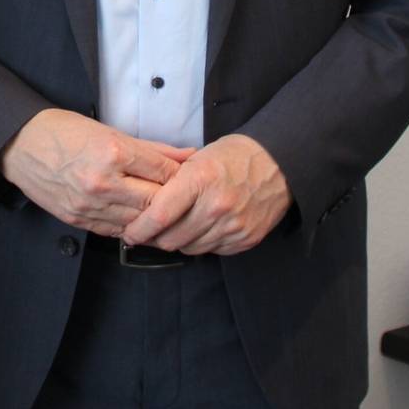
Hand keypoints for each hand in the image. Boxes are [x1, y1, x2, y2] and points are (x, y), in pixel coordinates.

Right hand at [0, 109, 191, 235]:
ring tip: (165, 213)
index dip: (181, 176)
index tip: (189, 176)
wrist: (21, 145)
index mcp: (113, 153)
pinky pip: (116, 231)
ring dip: (154, 219)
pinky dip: (131, 227)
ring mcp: (89, 204)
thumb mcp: (110, 131)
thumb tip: (188, 156)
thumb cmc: (64, 131)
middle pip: (155, 202)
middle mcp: (102, 182)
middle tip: (184, 199)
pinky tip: (139, 220)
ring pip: (138, 222)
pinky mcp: (78, 219)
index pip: (163, 172)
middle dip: (173, 201)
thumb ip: (153, 148)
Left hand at [118, 134, 290, 255]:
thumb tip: (141, 207)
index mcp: (200, 180)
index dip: (139, 229)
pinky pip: (212, 250)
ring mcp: (233, 225)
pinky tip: (202, 227)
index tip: (129, 233)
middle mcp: (217, 206)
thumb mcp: (197, 158)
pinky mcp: (246, 239)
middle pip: (171, 238)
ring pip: (190, 248)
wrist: (279, 163)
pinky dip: (202, 242)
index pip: (160, 215)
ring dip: (179, 241)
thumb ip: (171, 182)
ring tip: (177, 227)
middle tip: (149, 232)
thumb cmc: (232, 157)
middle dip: (155, 238)